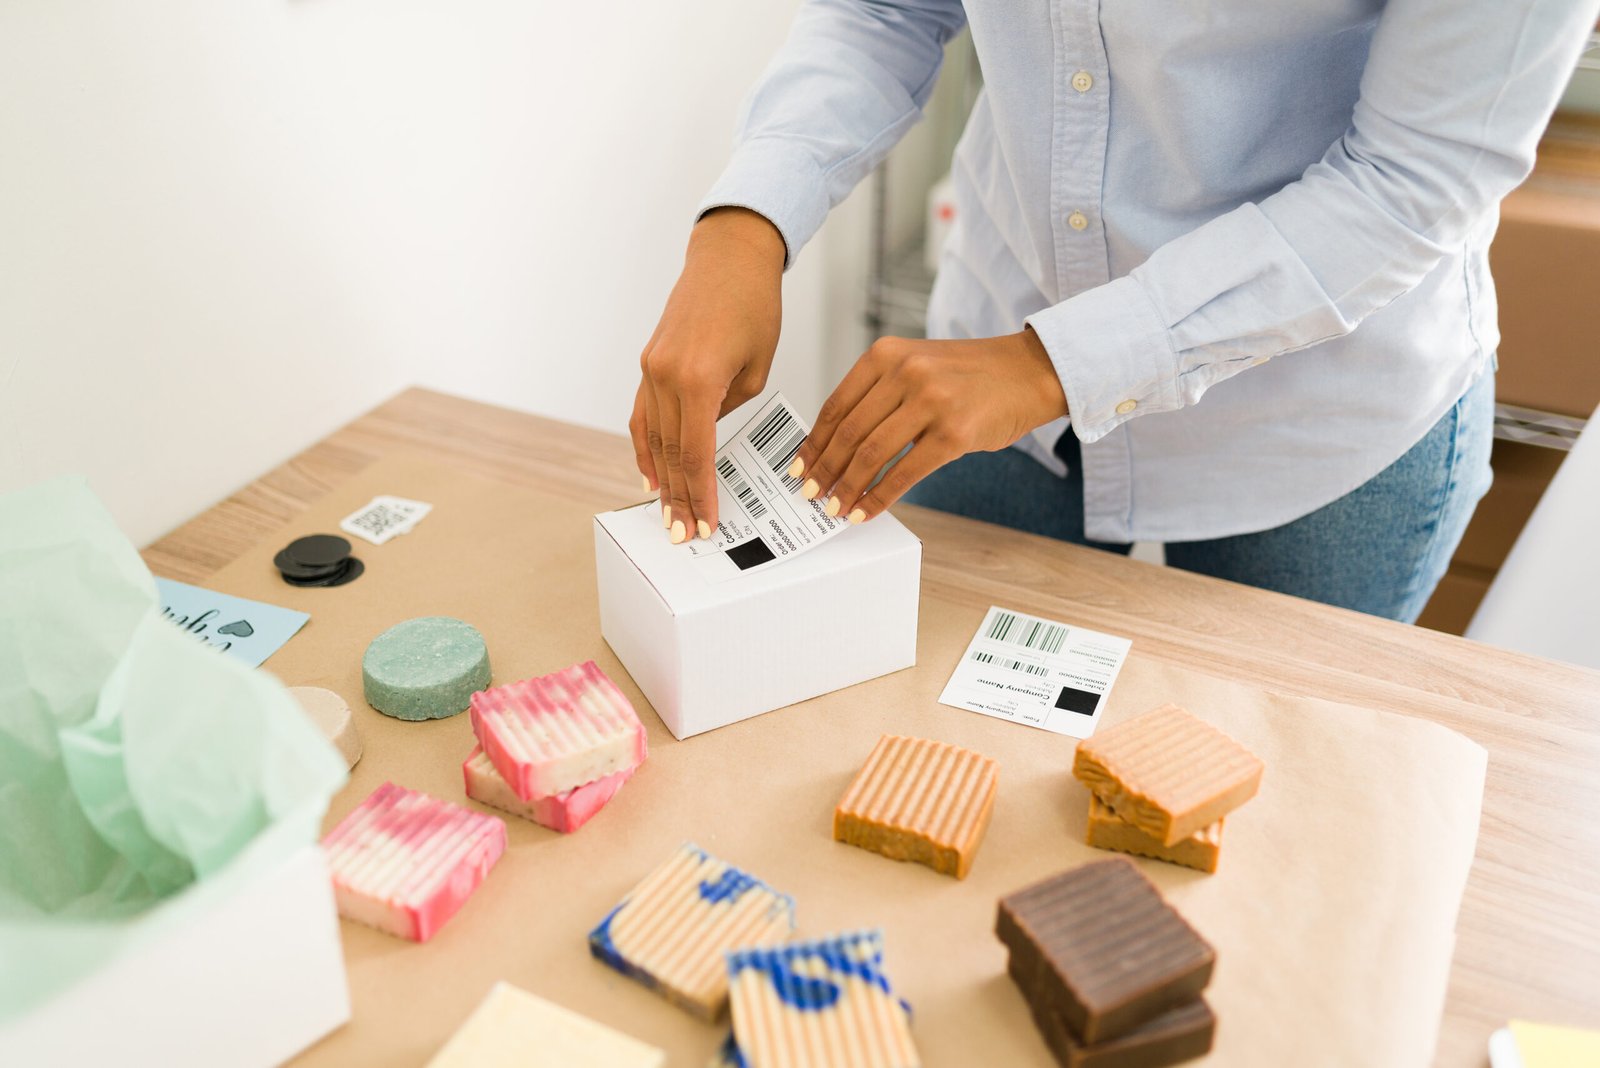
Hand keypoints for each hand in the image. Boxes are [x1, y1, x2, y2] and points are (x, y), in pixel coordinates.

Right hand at [631, 208, 784, 542]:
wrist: (729, 257)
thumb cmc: (754, 305)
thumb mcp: (758, 367)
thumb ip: (731, 408)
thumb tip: (710, 437)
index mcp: (698, 379)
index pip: (695, 453)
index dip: (699, 494)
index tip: (705, 523)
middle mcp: (666, 375)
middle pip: (669, 452)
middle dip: (677, 498)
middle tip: (683, 534)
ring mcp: (651, 368)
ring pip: (650, 437)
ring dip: (659, 479)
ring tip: (666, 514)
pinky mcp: (648, 362)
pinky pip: (642, 414)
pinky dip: (644, 446)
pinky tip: (649, 474)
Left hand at [789, 330, 1067, 522]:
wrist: (1029, 372)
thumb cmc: (970, 376)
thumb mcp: (916, 366)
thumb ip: (880, 394)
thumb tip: (838, 444)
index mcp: (887, 354)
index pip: (836, 404)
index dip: (814, 442)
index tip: (800, 467)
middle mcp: (905, 372)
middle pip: (849, 432)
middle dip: (825, 470)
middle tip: (811, 494)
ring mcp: (930, 402)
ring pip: (871, 454)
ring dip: (848, 488)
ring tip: (836, 508)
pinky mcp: (953, 433)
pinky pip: (904, 473)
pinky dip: (879, 497)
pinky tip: (866, 511)